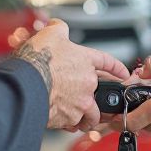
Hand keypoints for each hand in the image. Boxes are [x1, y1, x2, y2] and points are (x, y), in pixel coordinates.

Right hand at [13, 19, 129, 130]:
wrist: (26, 85)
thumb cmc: (38, 61)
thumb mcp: (49, 34)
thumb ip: (57, 29)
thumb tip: (56, 25)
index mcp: (85, 61)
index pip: (107, 62)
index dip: (116, 67)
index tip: (124, 74)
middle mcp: (87, 84)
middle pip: (100, 95)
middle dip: (97, 100)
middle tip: (91, 103)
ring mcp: (80, 103)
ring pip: (90, 114)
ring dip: (86, 117)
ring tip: (80, 119)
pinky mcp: (69, 119)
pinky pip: (73, 124)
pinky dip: (69, 125)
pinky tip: (62, 122)